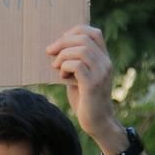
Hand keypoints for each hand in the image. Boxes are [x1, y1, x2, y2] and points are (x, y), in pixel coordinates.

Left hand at [46, 25, 116, 140]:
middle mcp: (105, 63)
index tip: (61, 42)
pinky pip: (77, 65)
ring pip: (80, 50)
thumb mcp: (80, 77)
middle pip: (84, 38)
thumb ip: (75, 63)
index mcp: (104, 59)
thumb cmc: (86, 100)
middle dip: (62, 42)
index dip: (75, 31)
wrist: (98, 123)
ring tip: (56, 67)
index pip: (94, 32)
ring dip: (63, 56)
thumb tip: (56, 49)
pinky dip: (65, 67)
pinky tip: (62, 77)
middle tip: (49, 52)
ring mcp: (101, 73)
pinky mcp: (93, 84)